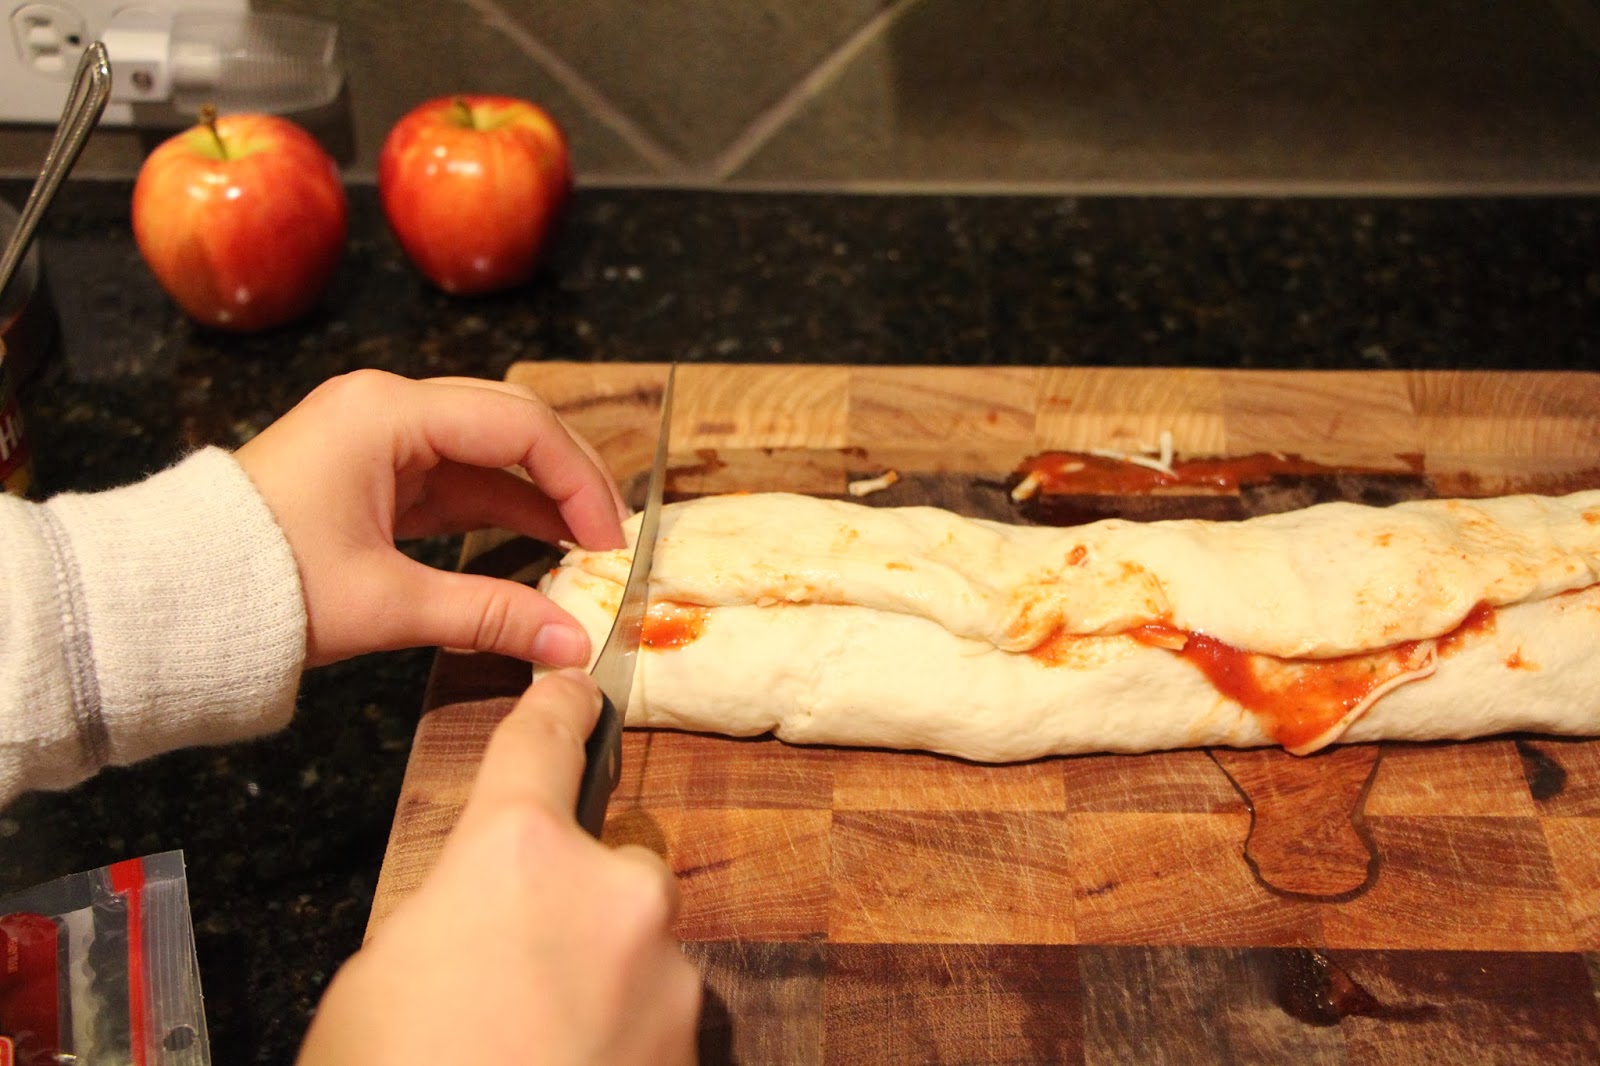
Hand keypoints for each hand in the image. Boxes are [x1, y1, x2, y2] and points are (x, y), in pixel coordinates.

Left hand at [236, 370, 626, 666]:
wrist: (168, 600)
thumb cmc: (260, 588)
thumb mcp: (386, 605)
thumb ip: (490, 616)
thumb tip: (571, 646)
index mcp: (388, 414)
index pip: (518, 427)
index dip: (578, 481)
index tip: (611, 541)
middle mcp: (386, 408)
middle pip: (509, 426)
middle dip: (568, 481)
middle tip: (611, 540)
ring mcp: (378, 437)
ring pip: (486, 453)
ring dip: (538, 497)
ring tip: (586, 549)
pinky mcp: (372, 472)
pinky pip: (455, 480)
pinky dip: (498, 510)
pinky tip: (539, 543)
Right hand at [297, 670, 701, 1064]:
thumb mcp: (379, 976)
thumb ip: (450, 915)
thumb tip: (482, 920)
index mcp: (514, 851)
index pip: (542, 741)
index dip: (557, 705)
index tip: (577, 687)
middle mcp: (610, 889)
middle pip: (608, 862)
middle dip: (575, 903)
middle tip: (511, 977)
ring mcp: (665, 969)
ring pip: (638, 945)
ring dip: (601, 979)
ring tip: (532, 1045)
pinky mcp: (692, 1039)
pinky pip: (657, 1012)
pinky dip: (623, 1034)